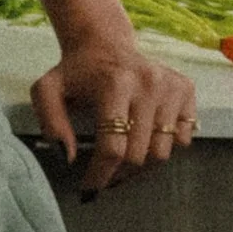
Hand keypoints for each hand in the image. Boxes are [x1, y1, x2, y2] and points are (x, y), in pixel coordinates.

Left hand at [31, 34, 197, 194]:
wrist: (104, 42)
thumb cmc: (75, 72)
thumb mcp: (47, 91)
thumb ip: (51, 124)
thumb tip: (68, 158)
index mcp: (115, 84)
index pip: (113, 147)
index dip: (100, 175)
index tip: (89, 189)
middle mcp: (149, 83)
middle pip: (139, 155)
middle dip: (119, 173)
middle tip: (106, 175)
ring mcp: (171, 86)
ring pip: (163, 152)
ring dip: (141, 166)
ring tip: (123, 161)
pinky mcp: (185, 88)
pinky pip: (182, 138)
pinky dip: (165, 147)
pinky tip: (145, 138)